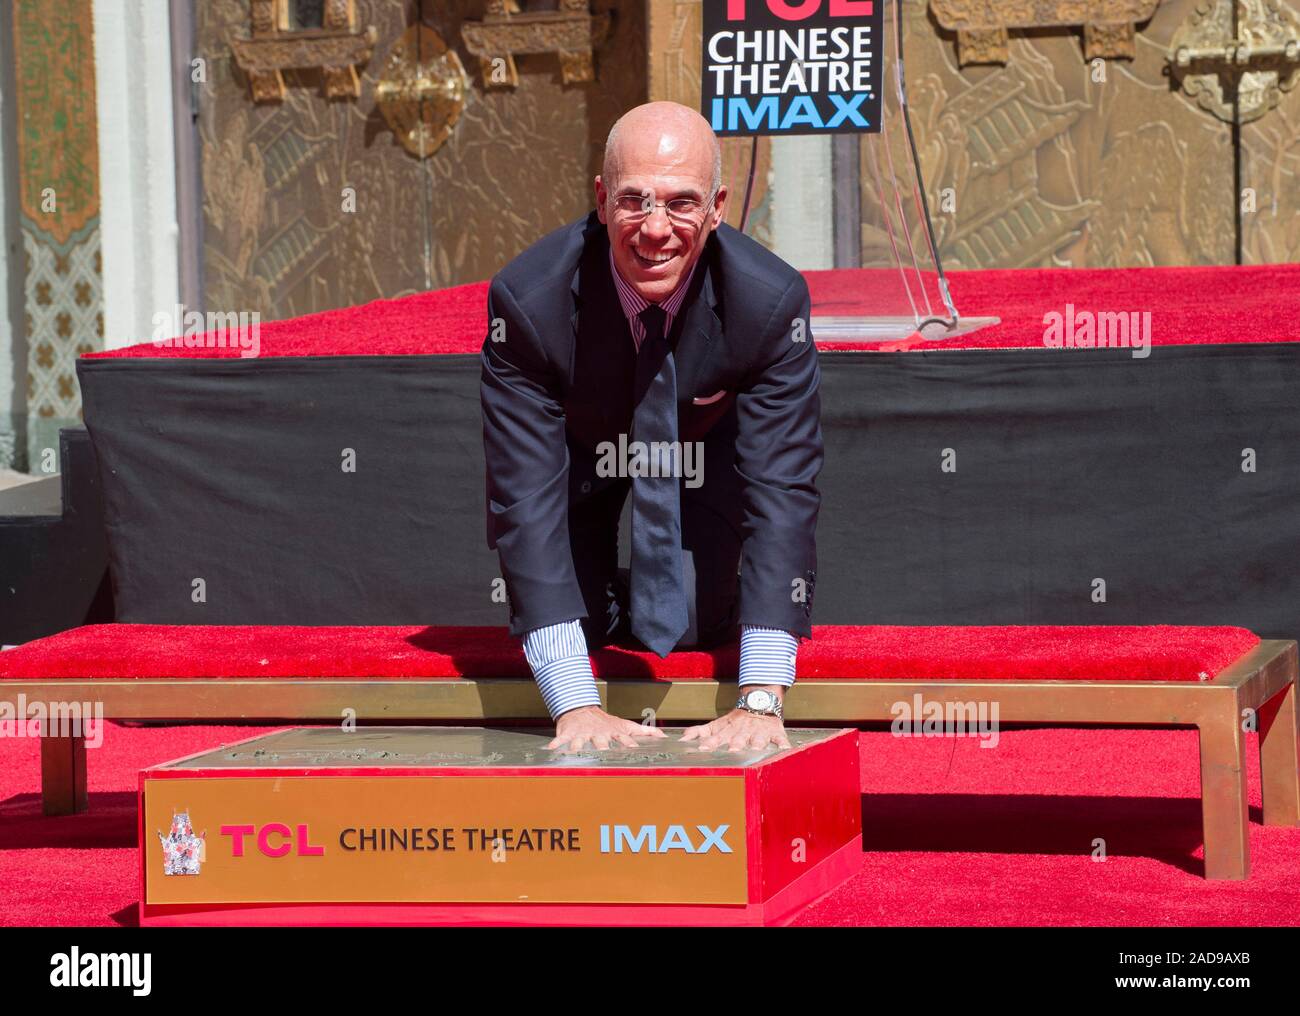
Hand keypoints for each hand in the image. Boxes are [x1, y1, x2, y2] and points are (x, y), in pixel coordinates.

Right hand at [548, 705, 667, 752]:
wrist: (581, 709)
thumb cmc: (605, 722)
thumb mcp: (625, 724)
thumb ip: (644, 731)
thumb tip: (663, 735)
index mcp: (612, 732)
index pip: (622, 739)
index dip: (628, 744)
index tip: (635, 752)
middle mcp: (599, 734)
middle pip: (602, 742)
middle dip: (604, 748)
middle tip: (605, 756)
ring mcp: (583, 733)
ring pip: (581, 741)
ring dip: (579, 747)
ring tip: (577, 753)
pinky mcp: (568, 733)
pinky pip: (561, 739)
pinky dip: (556, 744)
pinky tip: (551, 750)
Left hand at [680, 708, 791, 751]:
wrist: (759, 702)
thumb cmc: (736, 720)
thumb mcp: (717, 724)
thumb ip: (699, 731)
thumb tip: (682, 739)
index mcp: (728, 730)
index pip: (717, 737)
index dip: (710, 742)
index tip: (702, 748)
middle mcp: (743, 732)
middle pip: (738, 738)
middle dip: (734, 744)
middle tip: (731, 751)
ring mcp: (759, 732)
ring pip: (758, 738)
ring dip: (756, 743)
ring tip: (755, 749)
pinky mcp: (775, 732)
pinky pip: (780, 739)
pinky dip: (782, 744)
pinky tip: (784, 748)